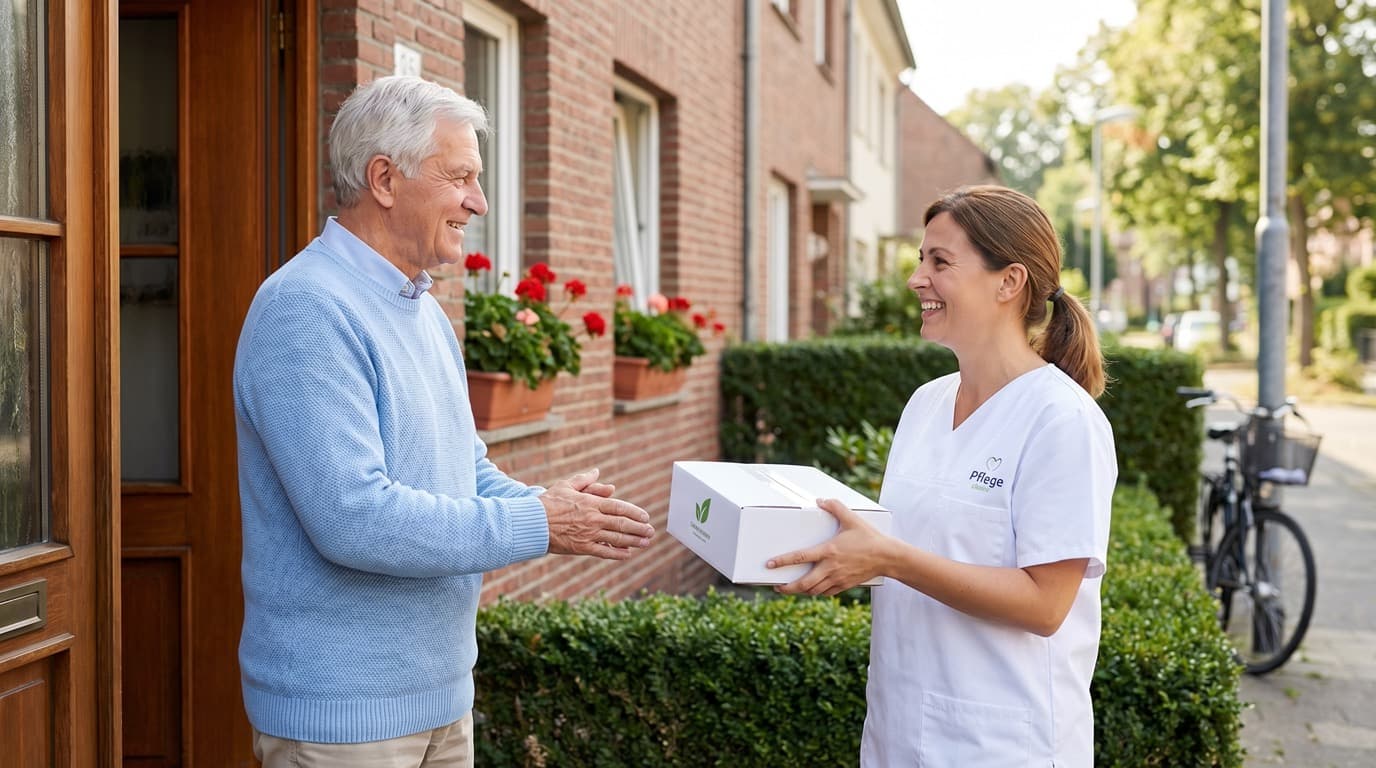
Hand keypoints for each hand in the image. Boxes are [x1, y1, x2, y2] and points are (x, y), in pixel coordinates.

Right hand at [541, 468, 653, 560]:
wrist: (532, 522)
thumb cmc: (548, 502)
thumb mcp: (566, 485)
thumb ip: (585, 480)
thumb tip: (598, 472)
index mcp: (591, 502)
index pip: (619, 507)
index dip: (635, 512)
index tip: (645, 517)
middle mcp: (593, 518)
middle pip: (622, 523)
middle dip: (639, 528)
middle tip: (650, 531)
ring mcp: (588, 534)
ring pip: (616, 538)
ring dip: (633, 541)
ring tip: (645, 543)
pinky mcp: (581, 547)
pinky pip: (603, 552)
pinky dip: (616, 553)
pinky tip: (627, 554)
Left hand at [768, 498, 887, 595]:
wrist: (887, 557)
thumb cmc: (869, 537)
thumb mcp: (852, 519)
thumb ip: (835, 507)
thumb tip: (820, 500)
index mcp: (828, 551)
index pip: (800, 557)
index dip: (783, 561)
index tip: (769, 564)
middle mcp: (830, 567)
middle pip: (804, 583)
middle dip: (788, 587)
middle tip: (777, 586)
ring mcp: (837, 578)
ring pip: (813, 590)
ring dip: (800, 591)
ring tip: (790, 589)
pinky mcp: (845, 585)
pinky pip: (826, 592)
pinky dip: (816, 592)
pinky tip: (811, 589)